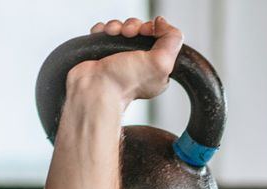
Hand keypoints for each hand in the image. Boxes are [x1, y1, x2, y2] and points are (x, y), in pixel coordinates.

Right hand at [69, 15, 183, 103]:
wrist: (94, 87)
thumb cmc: (124, 82)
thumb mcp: (161, 63)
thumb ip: (172, 40)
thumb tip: (163, 23)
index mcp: (156, 68)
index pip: (160, 39)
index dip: (153, 29)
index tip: (146, 32)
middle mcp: (138, 63)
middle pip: (140, 30)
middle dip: (133, 26)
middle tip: (128, 33)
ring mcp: (120, 58)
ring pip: (122, 29)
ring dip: (116, 26)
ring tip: (112, 34)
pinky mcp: (103, 53)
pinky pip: (104, 32)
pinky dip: (102, 30)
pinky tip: (102, 35)